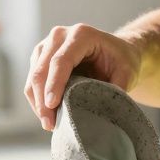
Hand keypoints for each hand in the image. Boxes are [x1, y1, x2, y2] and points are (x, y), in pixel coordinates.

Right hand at [25, 23, 141, 130]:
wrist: (116, 52)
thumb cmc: (122, 61)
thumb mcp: (127, 73)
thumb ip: (116, 89)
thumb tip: (102, 111)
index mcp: (82, 35)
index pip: (61, 60)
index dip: (54, 84)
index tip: (52, 105)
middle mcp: (60, 35)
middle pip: (42, 69)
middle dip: (42, 99)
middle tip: (49, 124)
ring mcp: (47, 45)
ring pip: (33, 77)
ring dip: (37, 102)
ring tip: (49, 124)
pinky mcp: (40, 57)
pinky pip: (32, 81)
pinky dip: (37, 100)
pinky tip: (48, 115)